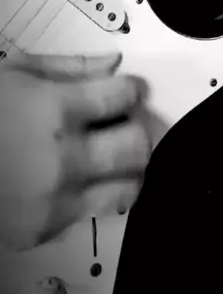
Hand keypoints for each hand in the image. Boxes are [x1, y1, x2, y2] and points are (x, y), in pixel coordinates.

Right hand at [0, 52, 150, 250]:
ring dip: (125, 169)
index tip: (128, 92)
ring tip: (107, 157)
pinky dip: (86, 196)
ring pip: (126, 189)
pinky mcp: (41, 231)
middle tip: (121, 125)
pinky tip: (66, 179)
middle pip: (137, 146)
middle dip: (135, 130)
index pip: (124, 98)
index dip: (131, 91)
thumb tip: (112, 62)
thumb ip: (69, 67)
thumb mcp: (14, 72)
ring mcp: (53, 201)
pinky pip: (87, 214)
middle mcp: (62, 159)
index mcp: (57, 111)